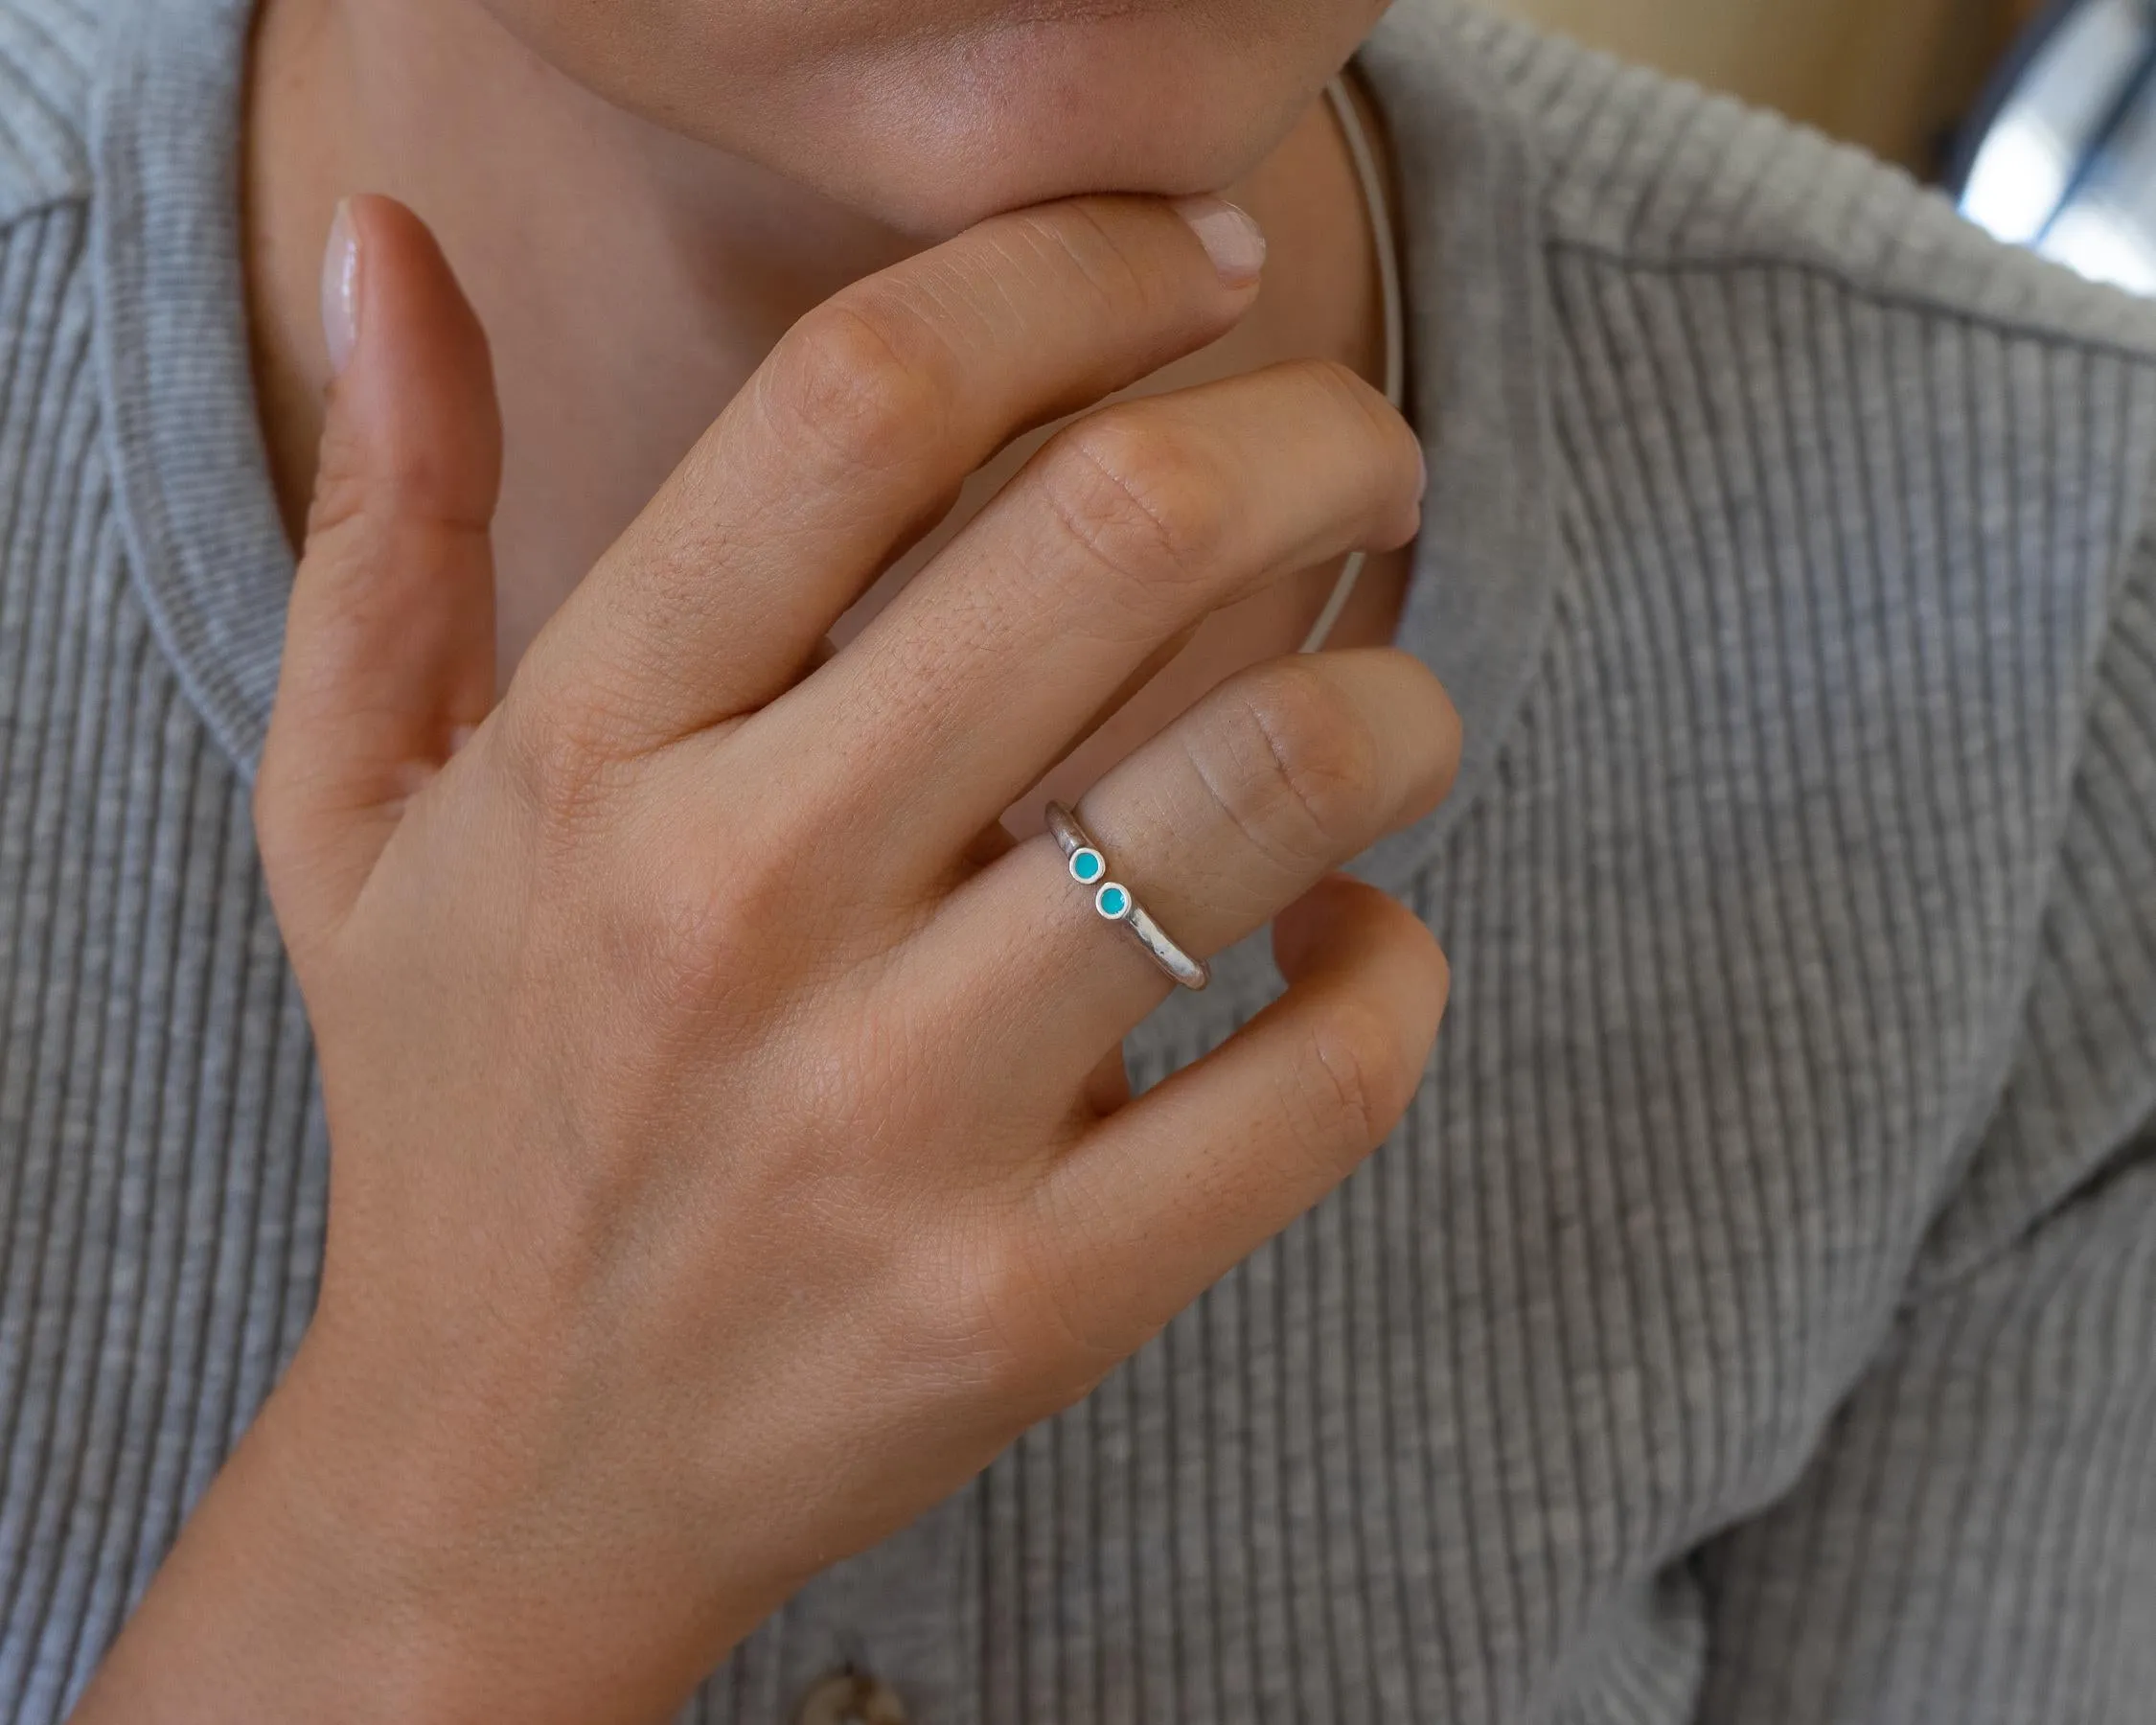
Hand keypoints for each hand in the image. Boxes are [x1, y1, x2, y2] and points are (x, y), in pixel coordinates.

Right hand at [74, 191, 1453, 1723]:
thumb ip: (386, 518)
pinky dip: (1394, 970)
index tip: (1196, 268)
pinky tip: (1341, 938)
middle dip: (1317, 435)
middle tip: (1368, 449)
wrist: (497, 1478)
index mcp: (592, 752)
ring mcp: (897, 1117)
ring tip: (1385, 701)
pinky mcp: (1030, 1297)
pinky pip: (1328, 1076)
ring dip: (1396, 700)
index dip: (1074, 271)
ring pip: (1272, 785)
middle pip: (1120, 536)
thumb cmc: (455, 1111)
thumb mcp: (353, 807)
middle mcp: (741, 906)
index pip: (867, 398)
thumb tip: (389, 243)